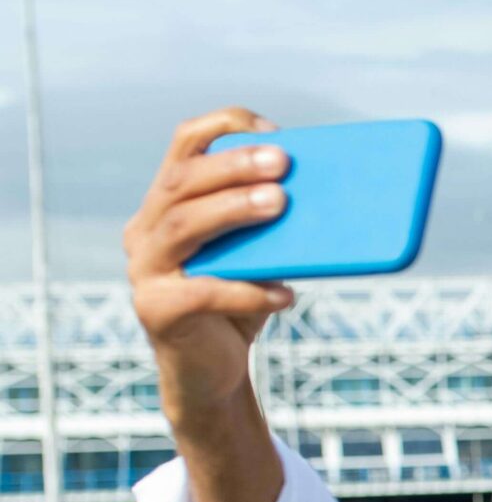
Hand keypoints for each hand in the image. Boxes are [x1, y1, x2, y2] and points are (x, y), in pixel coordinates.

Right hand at [124, 109, 296, 417]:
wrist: (215, 373)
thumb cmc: (240, 305)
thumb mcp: (259, 257)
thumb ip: (274, 226)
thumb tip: (336, 198)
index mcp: (168, 203)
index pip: (186, 145)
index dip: (225, 128)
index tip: (273, 132)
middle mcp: (146, 229)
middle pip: (183, 182)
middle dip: (233, 166)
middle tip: (283, 163)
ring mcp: (145, 270)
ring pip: (182, 226)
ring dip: (233, 210)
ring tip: (280, 204)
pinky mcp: (156, 311)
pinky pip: (202, 292)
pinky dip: (247, 291)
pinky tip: (284, 294)